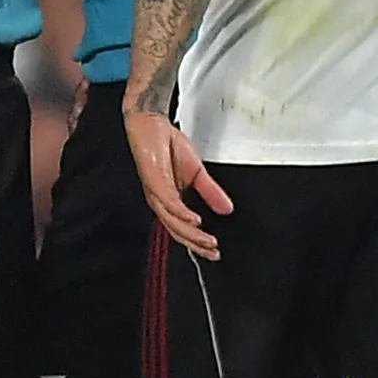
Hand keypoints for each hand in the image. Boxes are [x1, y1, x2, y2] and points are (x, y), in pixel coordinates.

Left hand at [125, 105, 230, 258]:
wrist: (150, 124)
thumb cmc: (166, 147)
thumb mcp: (197, 173)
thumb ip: (210, 192)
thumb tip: (227, 209)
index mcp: (168, 201)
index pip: (182, 228)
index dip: (197, 243)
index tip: (214, 253)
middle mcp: (160, 200)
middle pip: (176, 230)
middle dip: (196, 244)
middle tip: (213, 253)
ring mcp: (155, 191)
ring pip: (172, 220)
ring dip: (191, 233)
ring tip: (208, 241)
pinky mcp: (154, 180)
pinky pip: (168, 201)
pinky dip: (181, 212)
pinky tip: (195, 220)